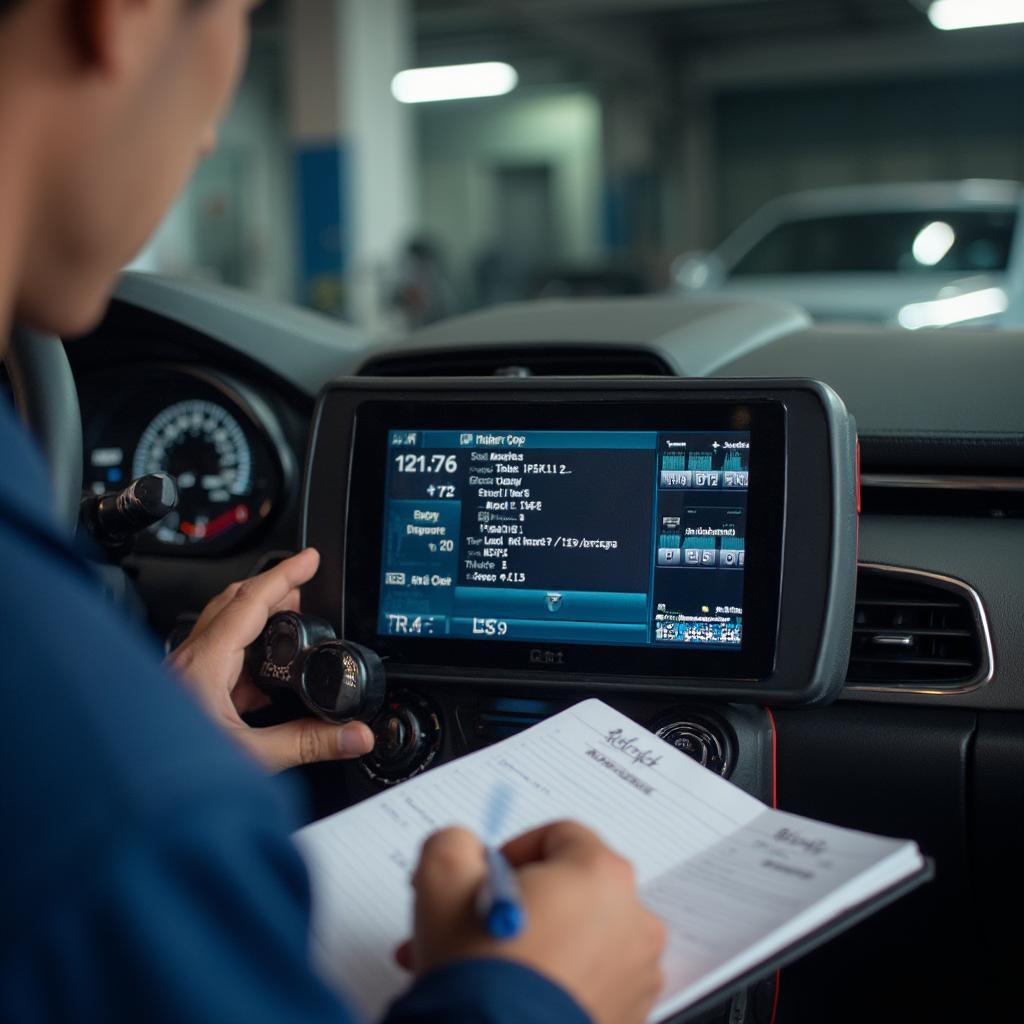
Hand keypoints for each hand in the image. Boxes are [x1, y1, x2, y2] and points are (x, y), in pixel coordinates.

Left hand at [166, 548, 373, 772]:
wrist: (126, 803)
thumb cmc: (166, 777)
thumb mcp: (249, 758)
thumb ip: (307, 745)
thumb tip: (355, 734)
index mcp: (204, 663)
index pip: (250, 601)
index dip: (285, 576)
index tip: (310, 559)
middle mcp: (189, 661)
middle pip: (234, 602)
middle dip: (273, 588)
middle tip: (306, 584)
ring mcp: (183, 675)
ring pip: (224, 627)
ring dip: (259, 619)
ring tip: (291, 625)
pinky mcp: (182, 693)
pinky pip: (218, 657)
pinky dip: (247, 654)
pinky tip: (264, 679)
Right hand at [396, 822, 666, 1023]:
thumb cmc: (480, 973)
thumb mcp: (441, 876)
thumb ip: (457, 842)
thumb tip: (465, 849)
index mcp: (601, 874)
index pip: (558, 836)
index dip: (512, 854)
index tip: (485, 883)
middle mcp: (632, 920)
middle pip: (570, 889)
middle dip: (520, 905)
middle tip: (476, 927)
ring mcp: (636, 974)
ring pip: (577, 938)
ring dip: (533, 944)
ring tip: (483, 968)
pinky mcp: (630, 1016)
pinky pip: (588, 981)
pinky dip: (555, 982)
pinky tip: (510, 994)